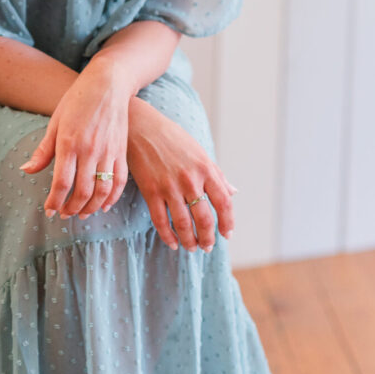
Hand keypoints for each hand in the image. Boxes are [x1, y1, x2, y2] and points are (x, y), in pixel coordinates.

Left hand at [19, 61, 128, 218]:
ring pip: (102, 191)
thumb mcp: (55, 122)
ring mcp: (108, 151)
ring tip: (82, 213)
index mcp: (69, 143)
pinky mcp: (121, 151)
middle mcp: (90, 150)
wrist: (107, 84)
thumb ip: (43, 150)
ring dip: (91, 208)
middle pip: (82, 191)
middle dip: (71, 208)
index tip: (49, 211)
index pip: (61, 182)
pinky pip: (119, 181)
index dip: (54, 201)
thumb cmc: (77, 101)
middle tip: (64, 214)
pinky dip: (112, 198)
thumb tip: (26, 170)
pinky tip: (103, 205)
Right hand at [127, 97, 236, 251]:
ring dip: (189, 241)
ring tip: (191, 247)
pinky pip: (161, 221)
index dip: (227, 222)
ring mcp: (169, 186)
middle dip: (207, 238)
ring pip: (183, 224)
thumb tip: (233, 192)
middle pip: (204, 219)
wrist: (141, 126)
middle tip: (207, 246)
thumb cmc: (172, 137)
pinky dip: (168, 236)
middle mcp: (190, 180)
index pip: (224, 203)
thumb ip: (217, 174)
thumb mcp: (199, 151)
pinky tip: (172, 242)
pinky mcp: (151, 190)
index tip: (227, 234)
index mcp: (205, 169)